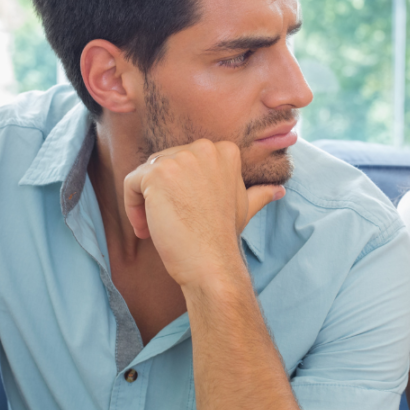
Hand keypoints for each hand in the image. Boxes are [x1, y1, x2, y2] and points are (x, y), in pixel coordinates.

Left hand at [123, 139, 284, 287]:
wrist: (213, 262)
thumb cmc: (224, 236)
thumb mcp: (244, 207)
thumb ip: (259, 193)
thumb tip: (278, 191)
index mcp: (224, 150)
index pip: (185, 159)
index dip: (180, 188)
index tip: (185, 212)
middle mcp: (203, 148)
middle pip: (163, 164)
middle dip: (161, 195)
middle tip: (169, 224)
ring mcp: (180, 158)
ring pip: (145, 174)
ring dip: (145, 202)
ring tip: (156, 228)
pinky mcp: (158, 174)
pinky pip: (130, 183)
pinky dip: (131, 207)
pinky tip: (146, 230)